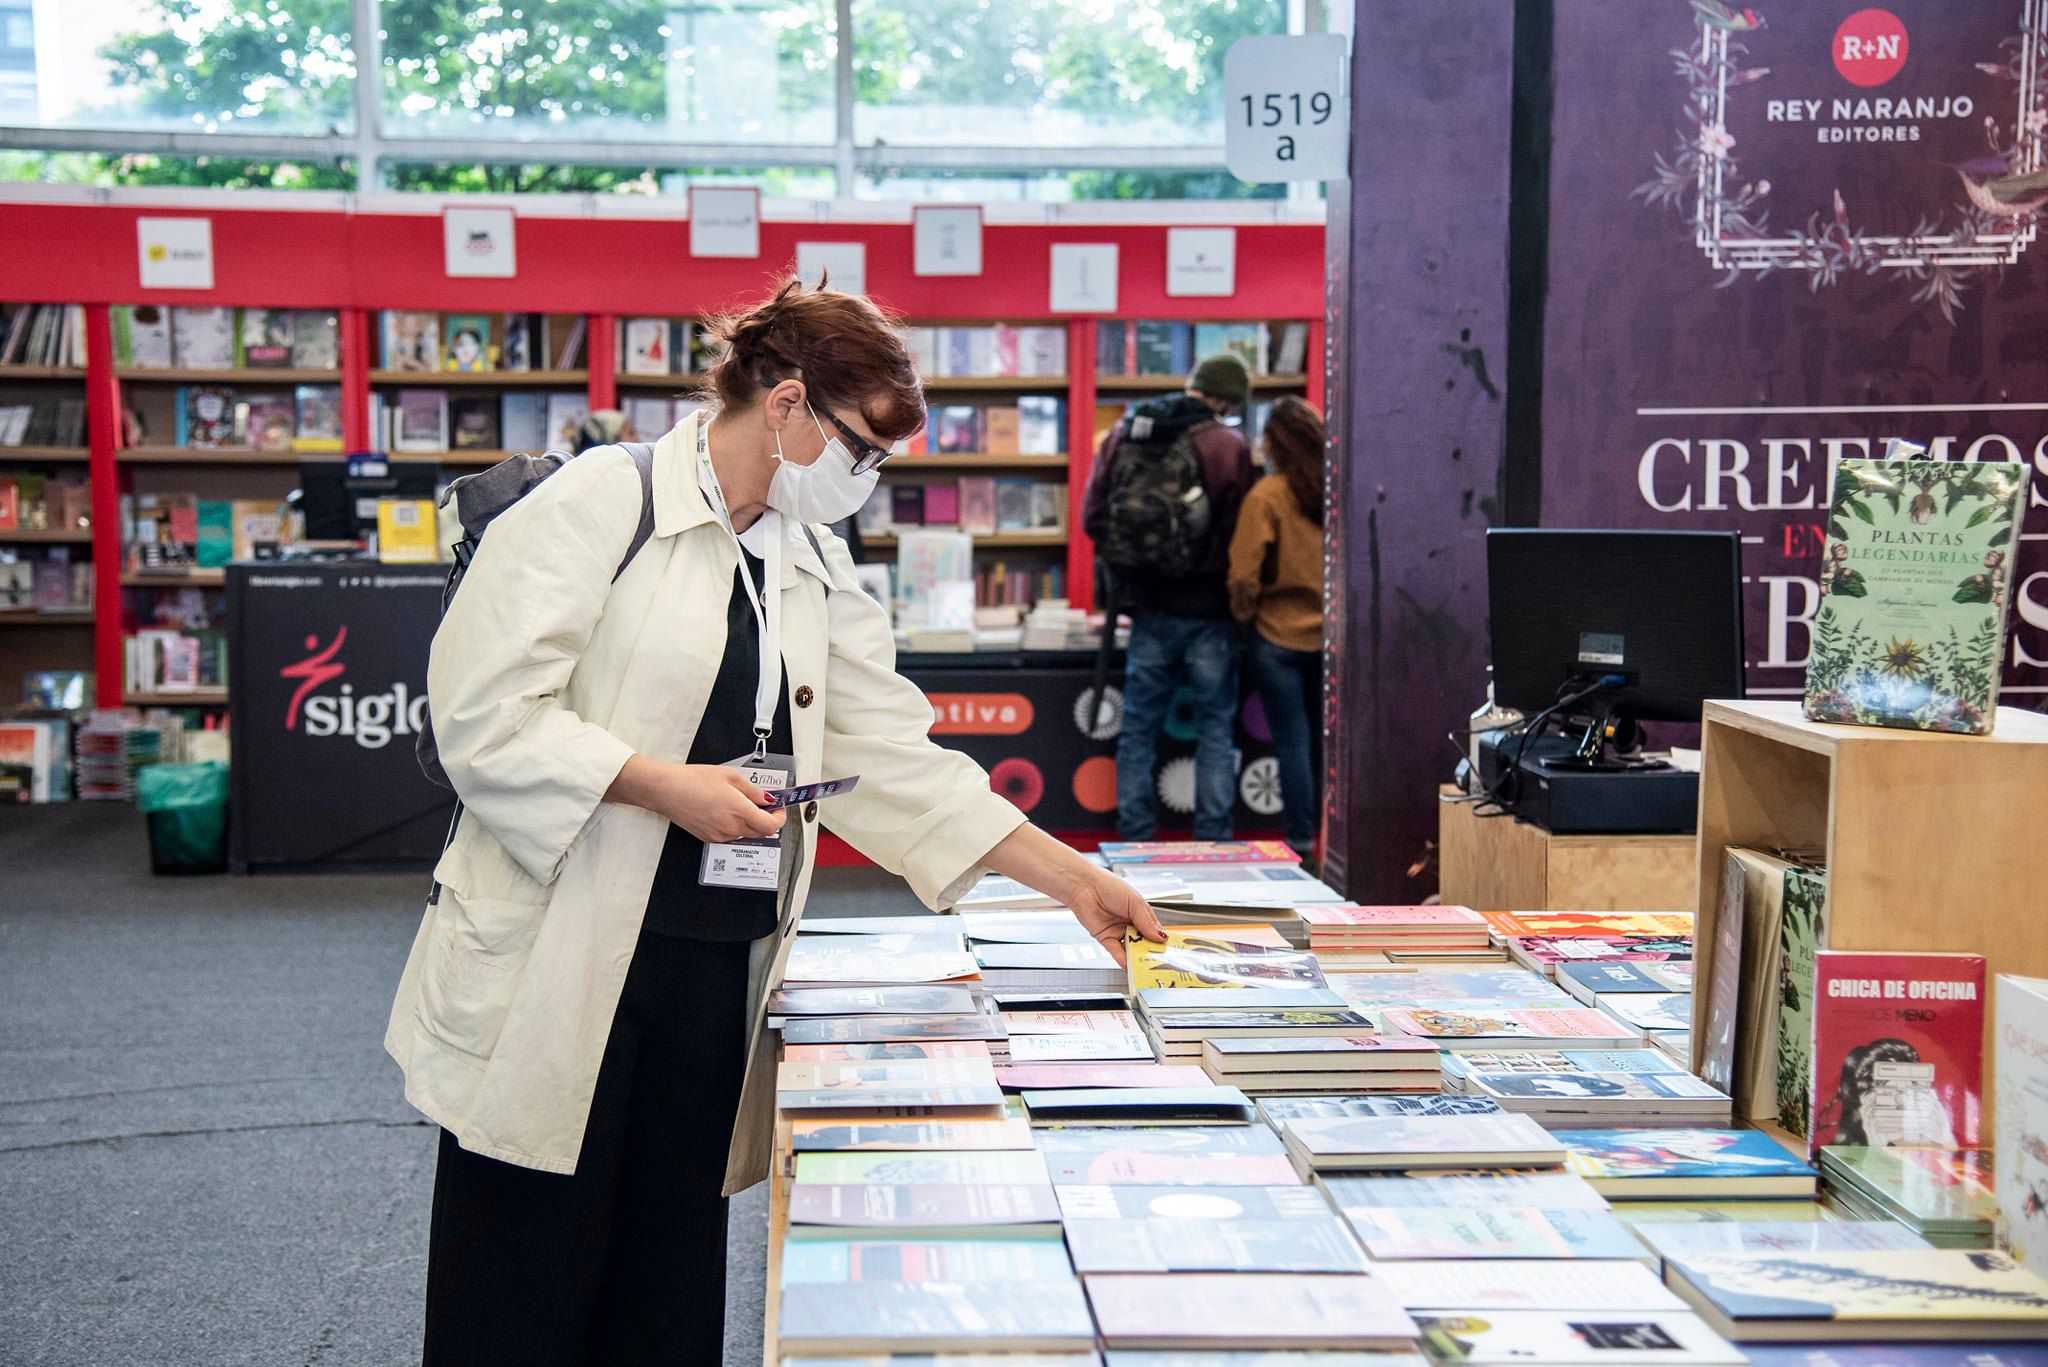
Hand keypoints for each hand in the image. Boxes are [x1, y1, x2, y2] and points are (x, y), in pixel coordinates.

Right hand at [653, 763, 786, 843]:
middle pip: (761, 832)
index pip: (771, 826)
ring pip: (746, 834)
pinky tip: (726, 810)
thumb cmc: (692, 780)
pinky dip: (735, 825)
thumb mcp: (731, 776)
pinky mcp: (709, 838)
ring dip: (751, 822)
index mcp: (739, 812)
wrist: (666, 790)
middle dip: (768, 819)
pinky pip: (731, 835)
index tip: (779, 808)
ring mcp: (719, 836)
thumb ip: (754, 790)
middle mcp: (731, 828)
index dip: (780, 817)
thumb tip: (767, 798)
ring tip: (741, 803)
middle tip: (766, 805)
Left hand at [1064, 866, 1165, 968]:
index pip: (1155, 930)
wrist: (1084, 886)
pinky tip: (1130, 966)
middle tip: (1158, 962)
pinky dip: (1123, 960)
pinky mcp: (1106, 938)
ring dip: (1137, 958)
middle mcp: (1130, 923)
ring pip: (1130, 949)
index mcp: (1140, 912)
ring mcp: (1118, 931)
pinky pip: (1116, 952)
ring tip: (1145, 966)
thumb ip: (1147, 922)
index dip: (1161, 941)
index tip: (1168, 951)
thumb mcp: (1134, 903)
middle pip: (1144, 942)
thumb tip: (1161, 937)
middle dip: (1150, 952)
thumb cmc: (1108, 886)